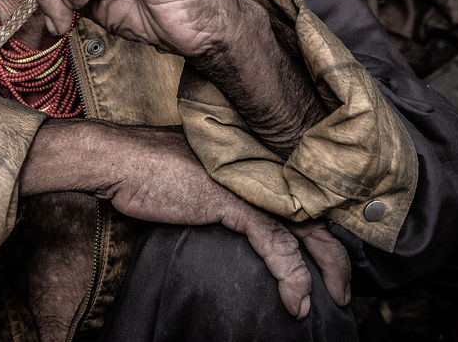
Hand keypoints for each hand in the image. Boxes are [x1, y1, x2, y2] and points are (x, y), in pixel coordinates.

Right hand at [23, 121, 350, 318]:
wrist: (114, 159)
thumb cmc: (143, 170)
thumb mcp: (193, 182)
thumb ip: (221, 194)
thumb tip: (236, 218)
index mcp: (248, 162)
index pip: (298, 195)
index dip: (319, 228)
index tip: (328, 260)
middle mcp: (255, 168)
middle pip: (312, 212)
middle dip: (334, 254)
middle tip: (344, 288)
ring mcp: (245, 183)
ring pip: (304, 230)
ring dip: (321, 271)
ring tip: (330, 298)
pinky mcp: (232, 200)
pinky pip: (276, 244)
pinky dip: (291, 275)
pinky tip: (295, 299)